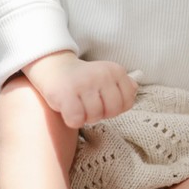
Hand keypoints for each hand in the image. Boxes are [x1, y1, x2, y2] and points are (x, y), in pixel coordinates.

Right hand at [23, 51, 138, 128]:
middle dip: (100, 114)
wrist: (54, 68)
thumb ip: (123, 84)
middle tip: (89, 105)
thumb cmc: (83, 78)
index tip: (102, 100)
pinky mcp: (67, 94)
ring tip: (78, 105)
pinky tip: (68, 109)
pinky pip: (77, 120)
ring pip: (94, 117)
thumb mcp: (106, 75)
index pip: (127, 102)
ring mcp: (85, 83)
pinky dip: (72, 120)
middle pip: (112, 111)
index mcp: (115, 70)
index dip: (114, 108)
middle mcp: (102, 75)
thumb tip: (135, 88)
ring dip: (85, 116)